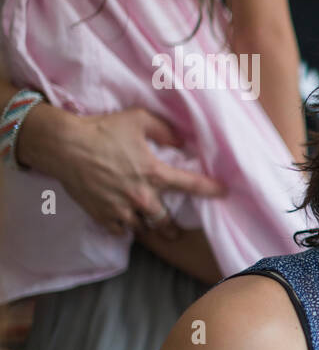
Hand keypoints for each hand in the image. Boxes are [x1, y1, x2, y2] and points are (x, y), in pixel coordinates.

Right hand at [20, 106, 224, 237]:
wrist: (63, 145)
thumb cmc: (101, 130)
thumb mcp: (138, 119)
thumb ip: (164, 129)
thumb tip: (181, 140)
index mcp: (154, 173)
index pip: (191, 185)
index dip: (211, 190)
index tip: (223, 193)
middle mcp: (141, 195)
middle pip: (164, 220)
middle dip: (172, 227)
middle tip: (175, 230)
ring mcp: (120, 208)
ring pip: (141, 227)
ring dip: (146, 226)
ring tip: (150, 227)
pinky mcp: (101, 215)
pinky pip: (120, 230)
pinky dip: (124, 228)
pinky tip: (125, 223)